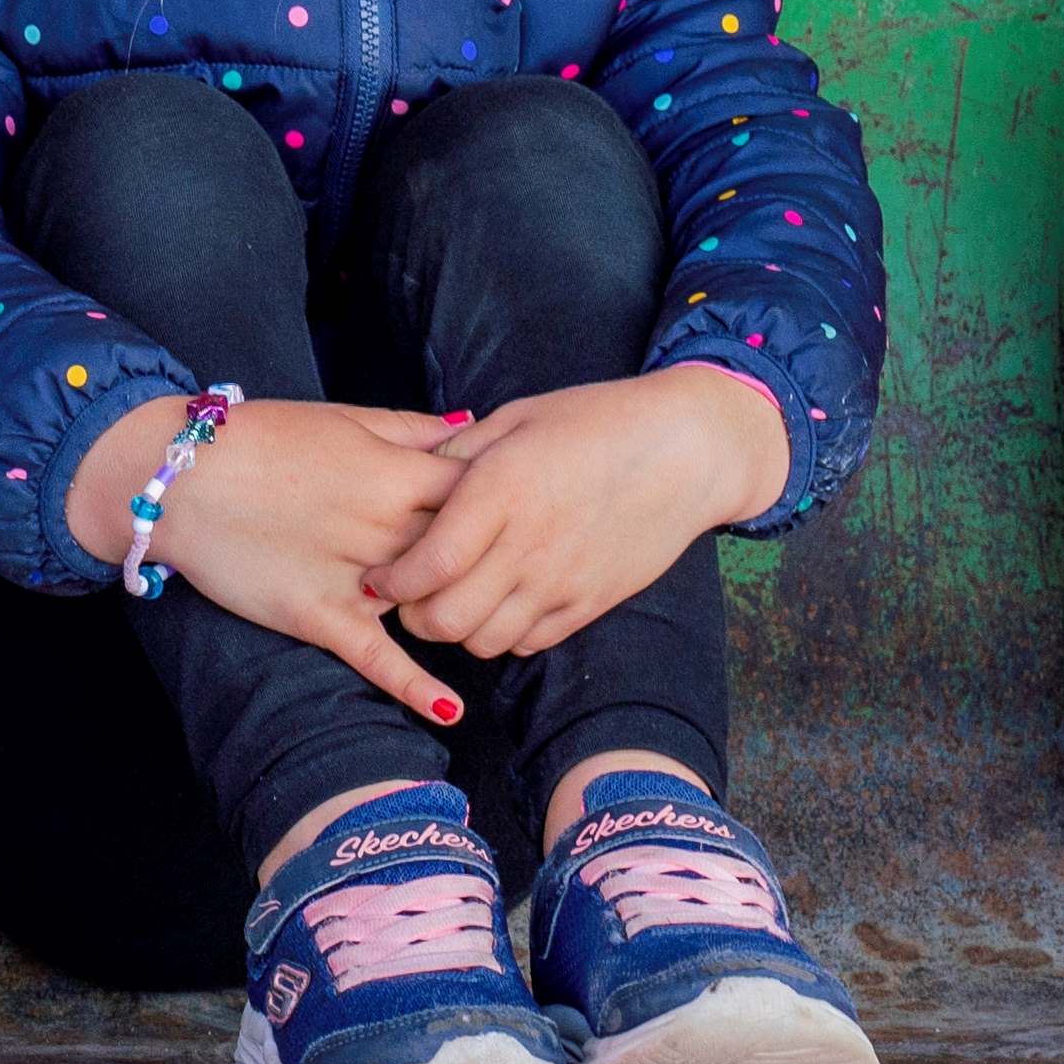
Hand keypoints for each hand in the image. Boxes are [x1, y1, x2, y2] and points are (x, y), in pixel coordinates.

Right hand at [63, 394, 474, 725]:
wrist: (182, 478)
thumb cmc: (262, 440)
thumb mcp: (343, 417)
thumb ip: (411, 428)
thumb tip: (472, 428)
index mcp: (398, 474)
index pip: (484, 494)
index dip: (507, 504)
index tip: (519, 510)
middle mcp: (387, 528)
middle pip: (471, 553)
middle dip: (496, 562)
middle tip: (513, 570)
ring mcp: (356, 578)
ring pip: (433, 605)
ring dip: (462, 615)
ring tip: (489, 624)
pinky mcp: (320, 616)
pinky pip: (376, 657)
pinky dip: (413, 686)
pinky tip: (450, 710)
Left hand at [365, 365, 787, 658]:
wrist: (684, 451)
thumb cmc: (594, 423)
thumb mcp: (515, 419)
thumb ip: (455, 454)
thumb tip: (404, 480)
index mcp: (502, 492)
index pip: (428, 565)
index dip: (392, 583)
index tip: (378, 576)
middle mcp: (529, 546)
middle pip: (446, 620)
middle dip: (414, 616)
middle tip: (408, 597)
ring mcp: (563, 582)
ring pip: (483, 642)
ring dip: (457, 630)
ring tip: (453, 600)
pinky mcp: (590, 604)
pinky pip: (528, 643)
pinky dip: (501, 635)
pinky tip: (499, 603)